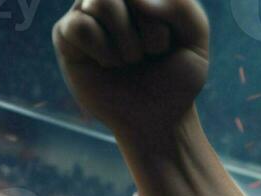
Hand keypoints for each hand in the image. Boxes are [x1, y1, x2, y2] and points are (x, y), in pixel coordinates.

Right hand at [52, 0, 209, 137]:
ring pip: (99, 2)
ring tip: (129, 61)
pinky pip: (79, 26)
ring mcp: (86, 12)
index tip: (169, 43)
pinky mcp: (65, 34)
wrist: (157, 118)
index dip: (162, 19)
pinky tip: (108, 64)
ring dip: (126, 43)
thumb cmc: (175, 77)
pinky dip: (103, 52)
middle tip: (150, 54)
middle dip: (148, 31)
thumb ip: (180, 6)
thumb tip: (137, 0)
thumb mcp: (195, 37)